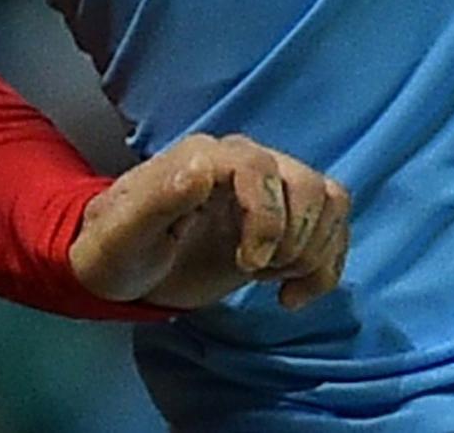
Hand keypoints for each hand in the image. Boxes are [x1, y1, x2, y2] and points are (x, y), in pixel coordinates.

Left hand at [69, 133, 349, 312]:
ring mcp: (267, 188)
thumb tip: (200, 172)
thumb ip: (156, 200)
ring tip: (271, 279)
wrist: (127, 267)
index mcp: (203, 157)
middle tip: (256, 273)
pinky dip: (325, 267)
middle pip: (306, 184)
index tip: (248, 265)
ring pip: (328, 200)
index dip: (266, 219)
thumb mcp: (123, 234)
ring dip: (313, 252)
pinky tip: (290, 296)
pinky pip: (334, 224)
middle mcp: (241, 161)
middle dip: (293, 241)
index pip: (259, 167)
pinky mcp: (284, 218)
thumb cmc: (119, 249)